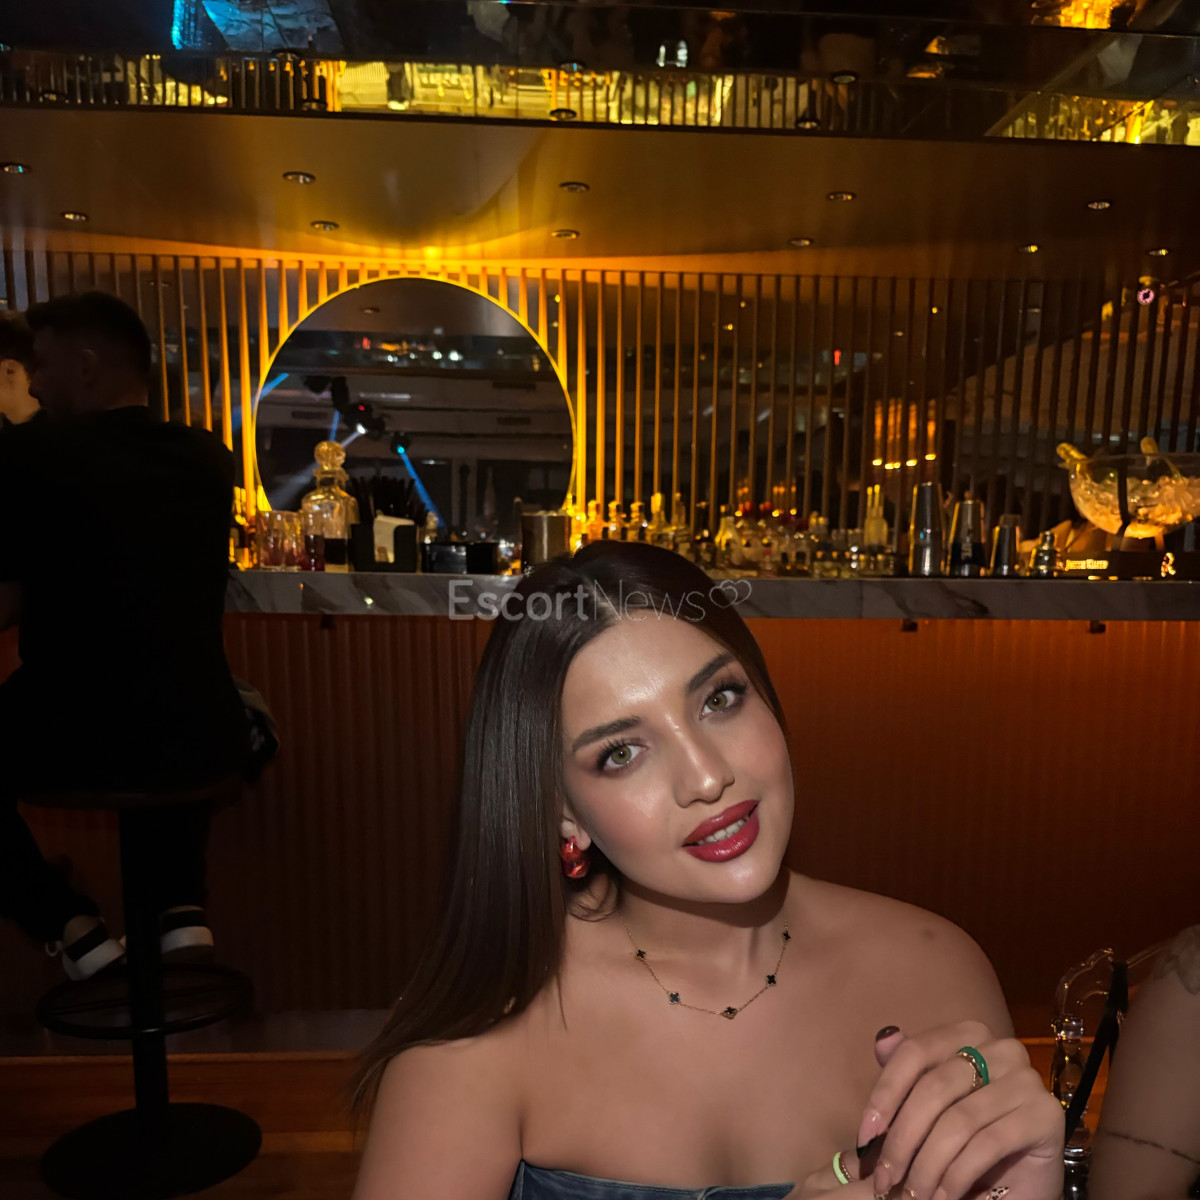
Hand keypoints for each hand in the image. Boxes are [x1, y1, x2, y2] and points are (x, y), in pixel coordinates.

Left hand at [855, 1023, 1063, 1199]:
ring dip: (927, 1165)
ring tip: (912, 1195)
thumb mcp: (929, 1108)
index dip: (885, 1094)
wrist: (1019, 1186)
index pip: (914, 1053)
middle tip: (884, 1179)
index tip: (864, 1137)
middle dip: (902, 1139)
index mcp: (969, 1034)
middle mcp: (1002, 1048)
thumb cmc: (966, 1141)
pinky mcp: (1046, 1116)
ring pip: (959, 1120)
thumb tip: (882, 1040)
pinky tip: (942, 1196)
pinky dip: (957, 1175)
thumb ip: (906, 1073)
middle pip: (934, 1087)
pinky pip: (988, 1144)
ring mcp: (1027, 1080)